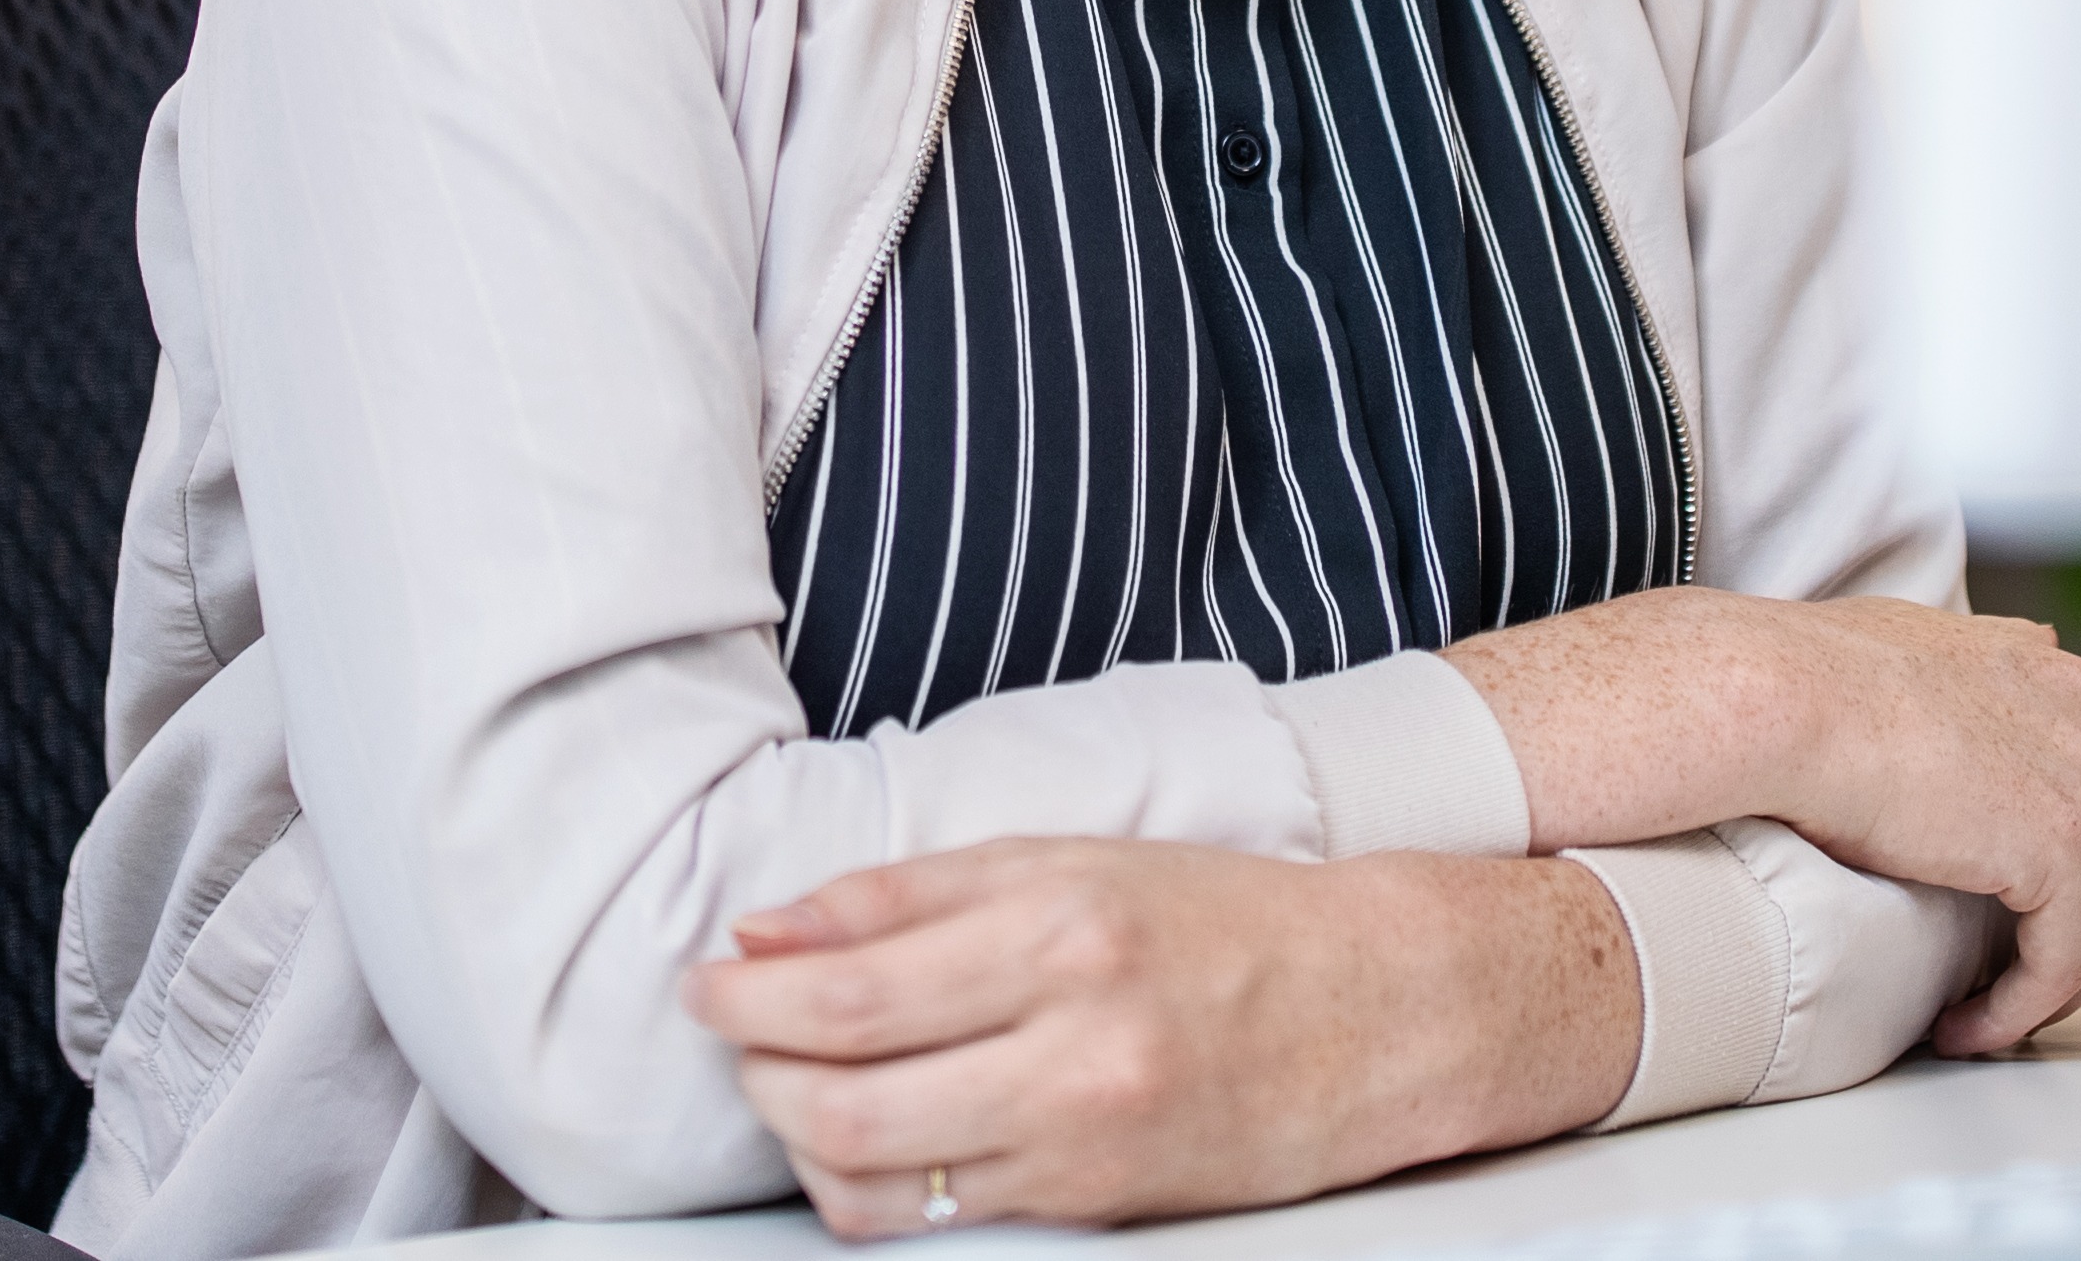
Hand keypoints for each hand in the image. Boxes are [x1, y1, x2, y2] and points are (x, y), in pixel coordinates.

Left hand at [683, 839, 1634, 1235]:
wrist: (1377, 1012)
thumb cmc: (1219, 919)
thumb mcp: (1066, 860)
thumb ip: (906, 895)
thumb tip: (766, 929)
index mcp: (1060, 934)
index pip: (847, 993)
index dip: (744, 1000)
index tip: (704, 982)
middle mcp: (1071, 1048)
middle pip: (839, 1098)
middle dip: (754, 1069)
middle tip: (734, 1032)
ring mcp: (1083, 1144)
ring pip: (873, 1179)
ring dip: (799, 1135)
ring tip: (793, 1081)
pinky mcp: (1093, 1209)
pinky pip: (937, 1220)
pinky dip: (871, 1184)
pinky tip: (867, 1134)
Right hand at [1452, 588, 2080, 1053]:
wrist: (1775, 698)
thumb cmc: (1796, 679)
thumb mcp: (1902, 651)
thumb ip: (1951, 681)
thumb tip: (1933, 713)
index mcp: (2049, 671)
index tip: (2030, 912)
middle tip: (2028, 978)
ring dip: (2064, 982)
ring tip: (2000, 1016)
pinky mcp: (2060, 848)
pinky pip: (2062, 961)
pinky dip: (2019, 1008)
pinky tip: (1966, 1027)